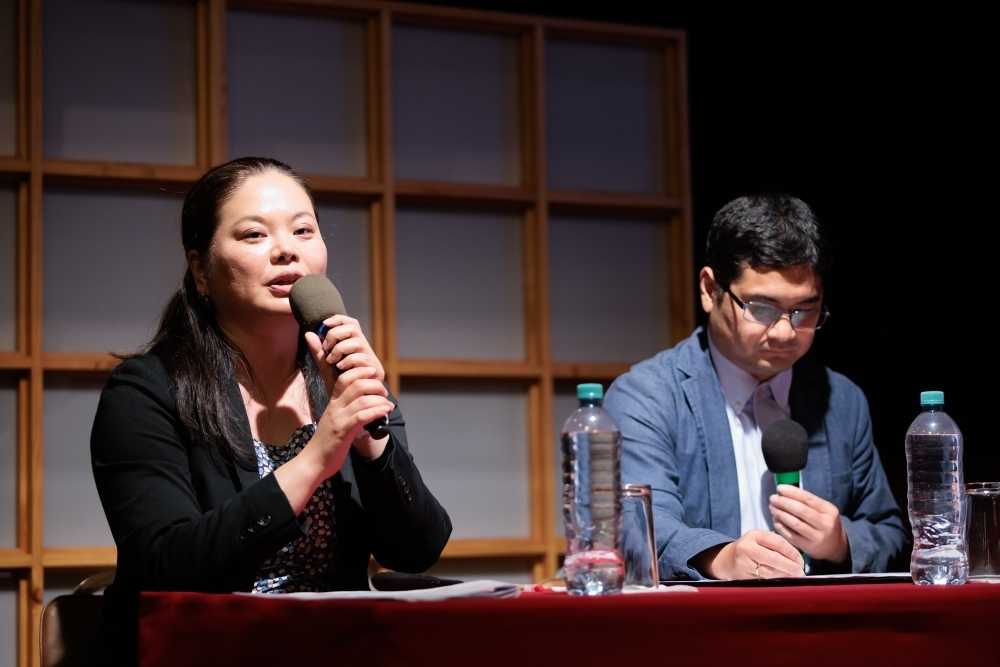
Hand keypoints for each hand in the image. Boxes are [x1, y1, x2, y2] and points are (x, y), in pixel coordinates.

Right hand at [305, 334, 392, 467]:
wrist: (313, 461)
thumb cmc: (326, 442)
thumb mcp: (334, 420)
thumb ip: (345, 410)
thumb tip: (364, 403)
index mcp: (333, 403)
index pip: (344, 379)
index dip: (360, 372)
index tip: (373, 373)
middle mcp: (335, 408)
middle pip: (356, 385)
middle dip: (375, 385)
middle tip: (384, 393)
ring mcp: (339, 419)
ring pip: (362, 400)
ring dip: (380, 400)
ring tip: (389, 405)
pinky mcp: (344, 432)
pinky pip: (361, 416)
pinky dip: (376, 412)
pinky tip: (385, 412)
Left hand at [311, 315, 383, 388]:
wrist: (355, 407)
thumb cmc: (343, 387)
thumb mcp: (327, 368)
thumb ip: (319, 352)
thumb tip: (308, 334)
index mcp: (355, 346)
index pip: (351, 323)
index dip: (338, 319)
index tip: (325, 324)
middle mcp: (365, 349)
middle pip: (353, 328)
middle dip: (336, 334)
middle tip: (327, 347)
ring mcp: (371, 359)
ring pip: (357, 342)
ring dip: (341, 349)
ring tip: (332, 361)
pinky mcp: (376, 370)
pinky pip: (362, 357)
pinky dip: (348, 360)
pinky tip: (341, 368)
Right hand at [693, 529, 804, 579]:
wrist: (727, 559)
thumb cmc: (751, 548)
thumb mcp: (760, 540)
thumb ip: (777, 545)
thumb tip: (798, 559)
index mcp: (754, 534)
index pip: (778, 542)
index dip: (792, 552)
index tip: (801, 561)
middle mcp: (747, 547)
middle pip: (774, 558)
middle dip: (790, 567)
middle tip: (801, 572)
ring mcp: (743, 562)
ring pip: (769, 571)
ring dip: (784, 575)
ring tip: (794, 577)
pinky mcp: (743, 575)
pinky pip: (763, 579)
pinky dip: (775, 580)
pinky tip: (782, 580)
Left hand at [770, 484, 848, 562]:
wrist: (835, 546)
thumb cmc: (824, 523)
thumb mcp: (824, 510)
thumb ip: (807, 502)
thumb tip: (784, 492)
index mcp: (829, 510)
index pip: (808, 498)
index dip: (792, 492)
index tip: (780, 488)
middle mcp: (825, 524)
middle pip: (800, 510)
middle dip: (783, 502)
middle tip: (773, 498)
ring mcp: (817, 537)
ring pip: (794, 523)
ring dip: (780, 514)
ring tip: (772, 508)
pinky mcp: (808, 547)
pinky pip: (791, 535)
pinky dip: (780, 526)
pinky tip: (775, 520)